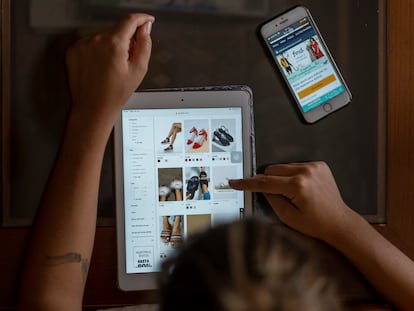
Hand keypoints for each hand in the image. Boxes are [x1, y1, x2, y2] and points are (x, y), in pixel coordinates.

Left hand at [66, 13, 154, 128]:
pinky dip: (98, 52)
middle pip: (117, 31)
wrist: (92, 108)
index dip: (142, 18)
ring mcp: (83, 45)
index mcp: (114, 44)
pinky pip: (91, 45)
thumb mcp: (138, 70)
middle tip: (127, 62)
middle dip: (125, 41)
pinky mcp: (74, 51)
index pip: (130, 20)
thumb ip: (144, 45)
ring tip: (111, 69)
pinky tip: (100, 68)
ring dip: (111, 47)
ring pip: (103, 38)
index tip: (147, 20)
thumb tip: (145, 29)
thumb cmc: (115, 94)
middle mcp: (96, 40)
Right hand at [229, 161, 351, 241]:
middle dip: (267, 181)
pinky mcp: (319, 165)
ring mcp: (314, 166)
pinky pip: (295, 166)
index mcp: (297, 186)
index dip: (247, 183)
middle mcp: (306, 172)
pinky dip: (292, 175)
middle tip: (273, 196)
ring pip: (283, 167)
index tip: (235, 182)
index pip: (265, 182)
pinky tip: (300, 188)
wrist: (339, 222)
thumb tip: (260, 187)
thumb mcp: (287, 217)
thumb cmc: (315, 224)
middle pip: (272, 169)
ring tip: (292, 194)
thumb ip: (271, 199)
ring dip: (280, 178)